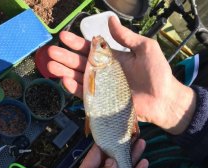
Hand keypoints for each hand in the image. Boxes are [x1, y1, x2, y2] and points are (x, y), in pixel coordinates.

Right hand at [45, 17, 195, 134]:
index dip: (76, 43)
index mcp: (113, 58)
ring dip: (64, 72)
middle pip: (81, 63)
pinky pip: (86, 95)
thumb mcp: (145, 48)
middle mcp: (105, 72)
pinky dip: (75, 89)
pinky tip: (65, 81)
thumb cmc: (158, 73)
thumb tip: (111, 20)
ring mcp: (103, 87)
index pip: (90, 49)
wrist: (163, 99)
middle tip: (50, 52)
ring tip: (50, 66)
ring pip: (80, 78)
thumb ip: (127, 37)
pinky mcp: (104, 102)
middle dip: (65, 58)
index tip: (63, 36)